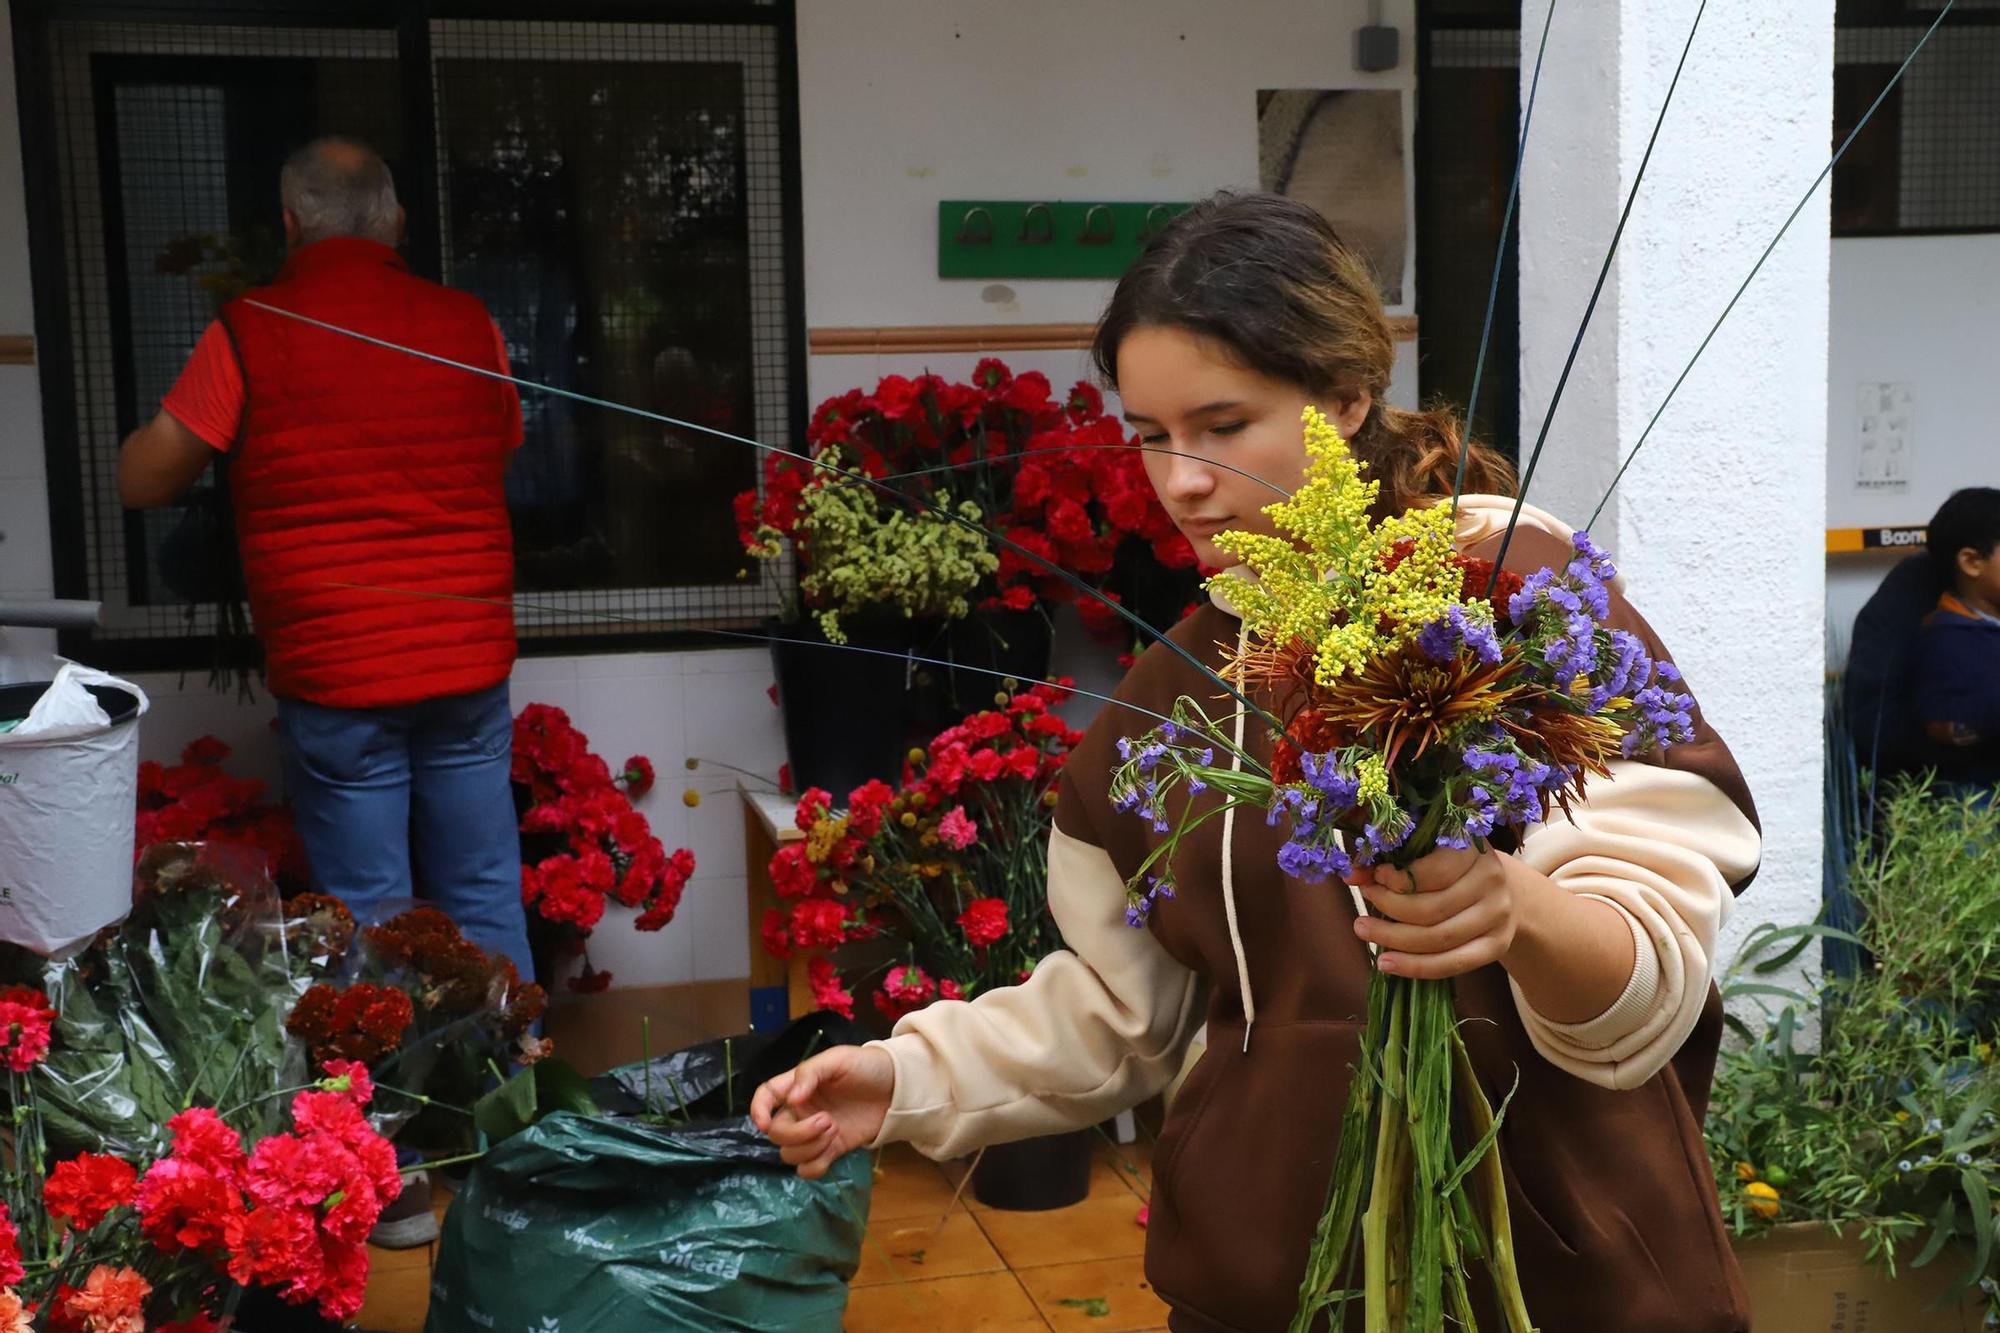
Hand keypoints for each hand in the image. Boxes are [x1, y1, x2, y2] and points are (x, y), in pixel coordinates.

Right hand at [749, 1044, 894, 1179]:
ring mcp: (815, 1133)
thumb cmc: (866, 1066)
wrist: (898, 1087)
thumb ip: (811, 1073)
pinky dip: (815, 1166)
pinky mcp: (831, 1150)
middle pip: (777, 1133)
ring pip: (790, 1153)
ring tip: (835, 1131)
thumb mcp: (838, 1059)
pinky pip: (809, 1169)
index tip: (765, 1123)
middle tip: (827, 1121)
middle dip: (798, 1133)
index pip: (765, 1096)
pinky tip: (832, 1151)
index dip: (758, 1110)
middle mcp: (801, 1111)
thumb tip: (791, 1098)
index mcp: (797, 1086)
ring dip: (809, 1148)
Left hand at [1348, 845, 1522, 980]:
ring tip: (1364, 933)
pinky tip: (1387, 963)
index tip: (1371, 881)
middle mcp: (1491, 879)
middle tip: (1360, 915)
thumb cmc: (1453, 867)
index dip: (1396, 881)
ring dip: (1394, 940)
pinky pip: (1454, 963)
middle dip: (1388, 911)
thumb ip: (1390, 862)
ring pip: (1439, 937)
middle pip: (1432, 908)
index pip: (1433, 872)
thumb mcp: (1426, 854)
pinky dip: (1416, 967)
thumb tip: (1351, 875)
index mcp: (1472, 848)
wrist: (1504, 890)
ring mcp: (1498, 914)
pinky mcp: (1497, 944)